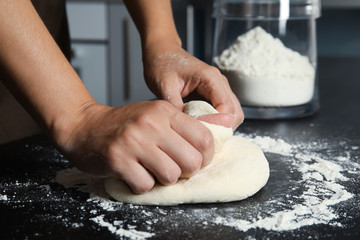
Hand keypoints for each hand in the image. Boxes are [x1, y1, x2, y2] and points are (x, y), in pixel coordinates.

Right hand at [58, 101, 220, 193]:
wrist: (86, 126)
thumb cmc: (125, 124)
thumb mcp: (155, 115)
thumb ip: (183, 126)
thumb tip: (217, 137)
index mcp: (164, 111)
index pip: (204, 138)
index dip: (205, 156)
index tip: (195, 159)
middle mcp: (151, 124)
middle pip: (191, 161)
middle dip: (186, 171)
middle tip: (173, 167)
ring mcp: (133, 142)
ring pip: (171, 176)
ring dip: (163, 179)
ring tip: (151, 169)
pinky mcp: (118, 160)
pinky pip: (145, 185)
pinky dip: (141, 184)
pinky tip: (134, 173)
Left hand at [142, 41, 243, 129]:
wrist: (161, 52)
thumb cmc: (161, 64)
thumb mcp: (164, 86)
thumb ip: (176, 106)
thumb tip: (186, 128)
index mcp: (210, 78)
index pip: (227, 108)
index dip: (217, 125)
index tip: (202, 134)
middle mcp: (219, 83)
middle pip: (235, 113)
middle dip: (222, 129)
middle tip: (203, 140)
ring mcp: (218, 89)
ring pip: (232, 114)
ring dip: (220, 127)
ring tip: (202, 135)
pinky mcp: (213, 94)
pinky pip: (222, 112)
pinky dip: (215, 122)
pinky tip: (201, 128)